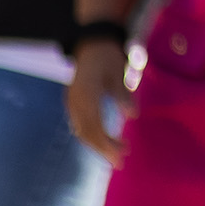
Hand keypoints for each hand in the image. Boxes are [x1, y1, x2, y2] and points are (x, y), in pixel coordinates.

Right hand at [66, 40, 136, 165]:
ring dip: (98, 143)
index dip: (105, 143)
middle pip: (85, 132)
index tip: (119, 155)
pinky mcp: (74, 102)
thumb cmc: (107, 57)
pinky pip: (80, 124)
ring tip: (119, 151)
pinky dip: (93, 135)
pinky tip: (107, 140)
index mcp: (85, 93)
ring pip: (82, 130)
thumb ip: (123, 94)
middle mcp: (74, 100)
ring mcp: (72, 102)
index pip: (93, 125)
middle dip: (102, 149)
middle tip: (120, 162)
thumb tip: (132, 115)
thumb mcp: (117, 72)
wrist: (91, 44)